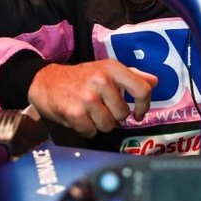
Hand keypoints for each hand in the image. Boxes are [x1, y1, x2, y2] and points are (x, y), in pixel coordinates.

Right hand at [28, 59, 157, 136]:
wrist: (46, 81)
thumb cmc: (81, 76)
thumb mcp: (107, 69)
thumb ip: (132, 76)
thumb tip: (154, 81)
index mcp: (113, 68)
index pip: (142, 89)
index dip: (144, 105)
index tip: (138, 113)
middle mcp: (102, 80)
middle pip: (123, 114)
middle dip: (115, 115)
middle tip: (103, 107)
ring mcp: (88, 97)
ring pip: (108, 126)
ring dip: (100, 123)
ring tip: (90, 111)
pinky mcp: (75, 113)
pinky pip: (91, 132)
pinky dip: (86, 129)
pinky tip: (80, 117)